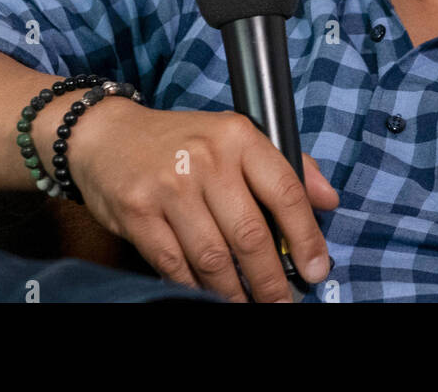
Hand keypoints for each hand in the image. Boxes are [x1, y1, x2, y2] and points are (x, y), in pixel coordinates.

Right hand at [69, 98, 339, 302]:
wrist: (108, 135)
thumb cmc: (182, 141)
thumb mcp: (237, 137)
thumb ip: (288, 167)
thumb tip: (329, 199)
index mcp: (239, 137)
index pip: (285, 192)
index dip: (306, 237)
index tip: (316, 269)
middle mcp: (207, 159)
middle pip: (250, 234)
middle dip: (271, 279)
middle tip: (281, 301)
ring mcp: (169, 187)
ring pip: (213, 256)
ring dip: (234, 291)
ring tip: (246, 303)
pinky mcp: (138, 212)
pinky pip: (175, 264)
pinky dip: (195, 286)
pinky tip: (208, 294)